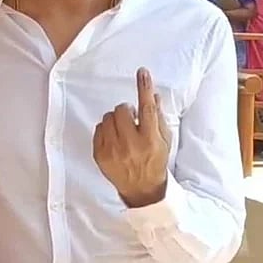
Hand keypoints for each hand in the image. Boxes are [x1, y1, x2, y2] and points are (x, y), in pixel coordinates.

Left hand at [93, 68, 170, 207]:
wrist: (142, 189)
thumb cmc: (155, 161)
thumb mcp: (164, 141)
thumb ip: (159, 117)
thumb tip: (154, 95)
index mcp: (151, 140)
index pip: (148, 109)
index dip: (145, 88)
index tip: (142, 72)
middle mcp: (131, 145)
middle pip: (122, 110)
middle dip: (126, 111)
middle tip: (131, 119)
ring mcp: (113, 151)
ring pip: (108, 117)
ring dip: (115, 119)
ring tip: (123, 130)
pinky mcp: (100, 155)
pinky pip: (98, 128)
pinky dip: (105, 130)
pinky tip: (114, 139)